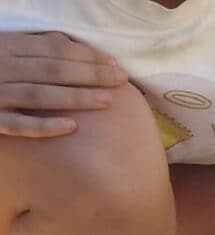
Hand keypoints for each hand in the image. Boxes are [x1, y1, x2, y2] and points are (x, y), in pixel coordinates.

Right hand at [0, 32, 127, 137]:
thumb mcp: (3, 48)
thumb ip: (31, 47)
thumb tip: (70, 45)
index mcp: (6, 47)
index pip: (52, 50)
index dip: (84, 56)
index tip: (113, 63)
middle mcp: (1, 68)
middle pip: (52, 71)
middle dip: (89, 74)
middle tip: (120, 80)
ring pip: (39, 96)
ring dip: (75, 97)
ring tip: (106, 100)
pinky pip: (19, 125)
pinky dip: (44, 126)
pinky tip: (71, 127)